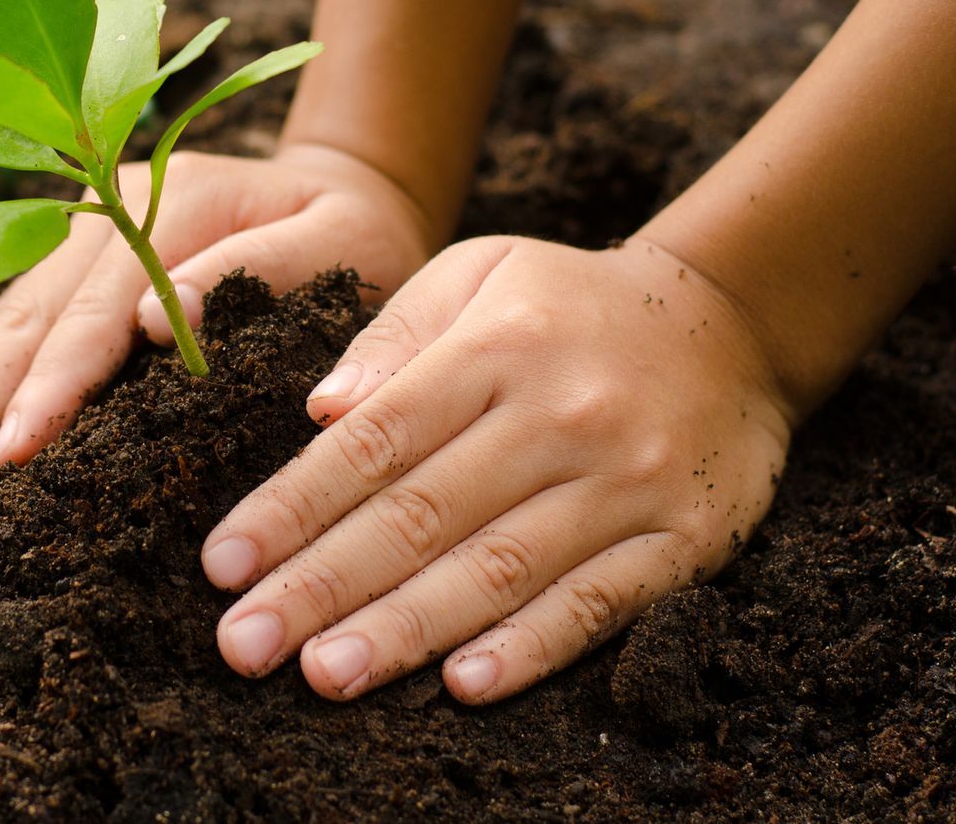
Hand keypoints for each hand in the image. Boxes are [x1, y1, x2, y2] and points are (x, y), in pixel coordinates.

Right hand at [0, 142, 436, 478]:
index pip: (96, 307)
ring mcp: (83, 230)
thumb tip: (158, 320)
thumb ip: (261, 269)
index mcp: (173, 199)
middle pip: (28, 313)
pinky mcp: (76, 261)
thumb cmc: (359, 234)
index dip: (53, 381)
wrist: (351, 188)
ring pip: (6, 319)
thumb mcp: (341, 242)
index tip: (16, 449)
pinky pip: (17, 323)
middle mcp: (108, 207)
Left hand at [200, 234, 798, 703]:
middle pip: (422, 515)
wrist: (733, 322)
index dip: (292, 507)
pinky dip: (533, 649)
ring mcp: (626, 483)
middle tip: (243, 645)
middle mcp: (558, 417)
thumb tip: (319, 410)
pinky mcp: (684, 539)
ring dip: (406, 629)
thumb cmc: (569, 304)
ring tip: (324, 674)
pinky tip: (465, 685)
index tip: (222, 562)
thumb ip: (394, 334)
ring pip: (499, 569)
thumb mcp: (479, 271)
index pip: (374, 441)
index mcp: (495, 349)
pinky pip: (599, 603)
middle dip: (322, 585)